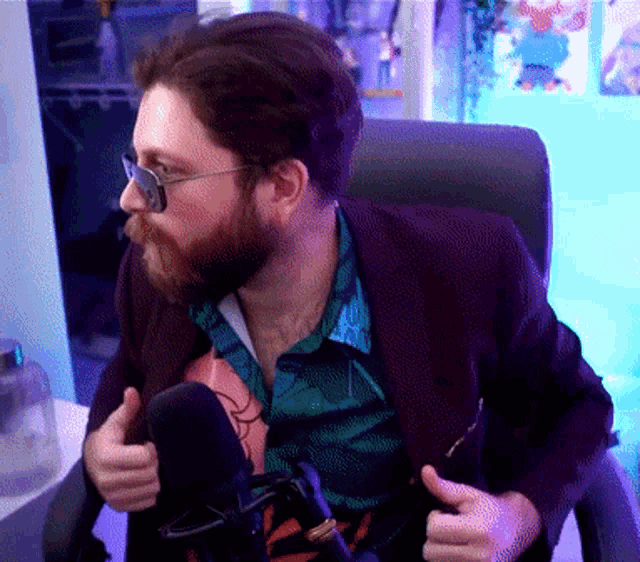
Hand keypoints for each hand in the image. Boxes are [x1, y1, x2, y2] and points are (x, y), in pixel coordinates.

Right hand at [84, 387, 159, 511]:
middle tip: (148, 456)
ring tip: (144, 467)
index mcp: (106, 458)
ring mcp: (113, 498)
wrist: (91, 464)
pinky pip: (149, 502)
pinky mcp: (119, 508)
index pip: (144, 458)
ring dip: (154, 477)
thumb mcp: (115, 422)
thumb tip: (132, 390)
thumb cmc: (108, 440)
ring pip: (153, 489)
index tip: (146, 444)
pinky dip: (150, 490)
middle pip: (151, 474)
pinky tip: (142, 480)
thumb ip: (127, 408)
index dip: (151, 449)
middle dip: (154, 462)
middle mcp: (107, 481)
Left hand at [421, 465, 540, 561]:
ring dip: (439, 551)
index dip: (435, 517)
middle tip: (453, 528)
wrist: (517, 531)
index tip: (449, 514)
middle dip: (435, 537)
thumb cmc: (490, 509)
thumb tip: (425, 470)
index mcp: (480, 531)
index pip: (433, 529)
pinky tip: (459, 551)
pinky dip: (446, 560)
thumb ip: (443, 487)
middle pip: (429, 551)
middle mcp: (481, 557)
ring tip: (457, 540)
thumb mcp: (468, 494)